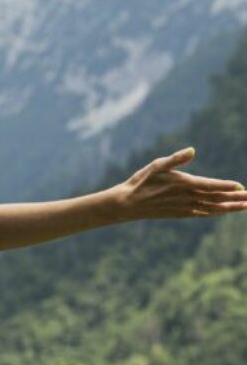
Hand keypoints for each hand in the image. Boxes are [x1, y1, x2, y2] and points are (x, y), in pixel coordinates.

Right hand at [111, 146, 246, 220]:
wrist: (129, 203)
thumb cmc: (142, 181)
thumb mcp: (156, 165)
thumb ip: (176, 159)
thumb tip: (192, 150)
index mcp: (184, 184)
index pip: (211, 185)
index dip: (227, 186)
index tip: (241, 186)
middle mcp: (188, 197)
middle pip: (217, 198)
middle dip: (236, 198)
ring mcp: (186, 207)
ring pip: (214, 208)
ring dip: (231, 207)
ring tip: (246, 206)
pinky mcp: (182, 214)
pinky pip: (204, 213)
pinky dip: (217, 212)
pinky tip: (225, 211)